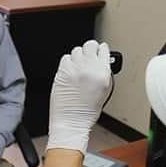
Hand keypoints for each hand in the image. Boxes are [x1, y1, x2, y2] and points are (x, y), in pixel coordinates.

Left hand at [46, 40, 111, 154]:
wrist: (70, 121)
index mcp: (103, 73)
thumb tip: (100, 60)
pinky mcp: (61, 71)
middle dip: (89, 50)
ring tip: (78, 67)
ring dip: (78, 56)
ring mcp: (74, 69)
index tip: (99, 51)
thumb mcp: (104, 90)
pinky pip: (65, 58)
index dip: (100, 50)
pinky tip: (70, 71)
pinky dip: (68, 62)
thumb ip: (103, 72)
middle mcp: (89, 69)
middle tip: (88, 57)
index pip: (104, 50)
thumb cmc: (86, 111)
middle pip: (89, 45)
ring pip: (76, 50)